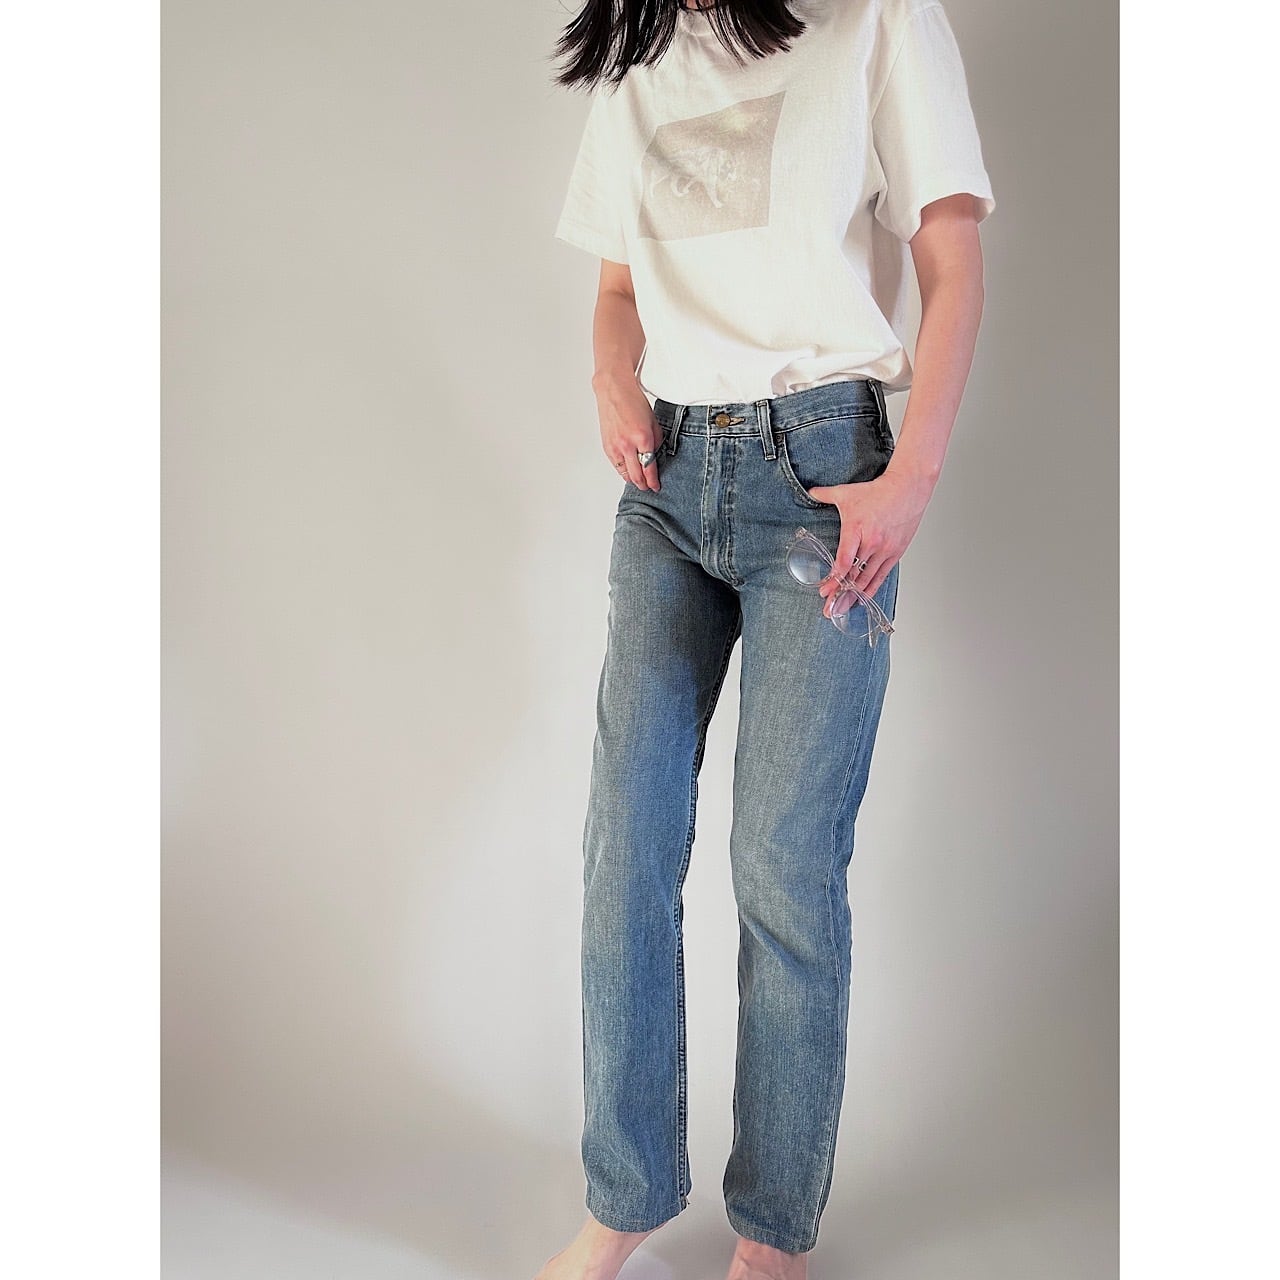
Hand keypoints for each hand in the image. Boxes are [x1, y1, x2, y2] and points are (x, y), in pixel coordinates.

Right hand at [594, 373, 661, 490]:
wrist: (614, 391)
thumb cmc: (633, 401)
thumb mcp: (653, 421)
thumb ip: (656, 441)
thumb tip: (656, 456)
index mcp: (642, 438)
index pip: (649, 468)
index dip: (653, 481)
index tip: (656, 486)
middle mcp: (627, 445)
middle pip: (636, 476)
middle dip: (644, 485)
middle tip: (649, 488)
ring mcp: (615, 447)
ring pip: (624, 474)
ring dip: (633, 480)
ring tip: (640, 481)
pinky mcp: (606, 447)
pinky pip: (616, 466)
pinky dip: (623, 471)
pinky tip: (629, 470)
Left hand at [806, 465, 934, 604]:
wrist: (908, 488)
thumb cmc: (878, 492)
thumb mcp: (847, 492)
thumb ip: (825, 494)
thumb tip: (811, 492)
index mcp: (857, 530)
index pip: (844, 561)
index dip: (834, 579)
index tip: (825, 590)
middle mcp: (872, 543)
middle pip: (854, 575)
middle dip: (840, 595)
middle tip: (829, 610)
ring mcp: (885, 550)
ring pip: (867, 579)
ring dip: (854, 597)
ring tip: (842, 610)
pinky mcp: (896, 552)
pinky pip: (882, 575)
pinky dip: (871, 588)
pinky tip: (863, 598)